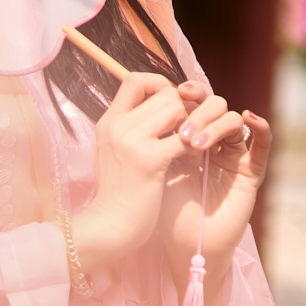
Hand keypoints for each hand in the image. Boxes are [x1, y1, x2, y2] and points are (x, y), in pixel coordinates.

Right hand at [72, 71, 198, 271]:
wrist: (110, 226)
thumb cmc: (118, 192)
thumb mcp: (116, 152)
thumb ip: (130, 130)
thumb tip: (157, 111)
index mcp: (109, 121)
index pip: (134, 80)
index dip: (159, 84)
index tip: (171, 104)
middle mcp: (118, 125)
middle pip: (163, 92)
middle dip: (184, 108)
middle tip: (190, 129)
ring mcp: (132, 141)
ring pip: (176, 109)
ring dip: (191, 124)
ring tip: (191, 143)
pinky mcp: (149, 160)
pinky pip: (183, 138)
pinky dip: (195, 144)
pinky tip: (195, 157)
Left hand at [158, 79, 271, 294]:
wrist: (182, 242)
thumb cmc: (163, 205)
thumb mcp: (154, 163)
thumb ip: (154, 133)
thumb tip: (143, 97)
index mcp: (188, 133)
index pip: (191, 100)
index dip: (182, 91)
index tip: (168, 91)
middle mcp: (212, 139)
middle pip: (212, 103)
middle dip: (195, 109)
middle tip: (180, 125)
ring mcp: (232, 154)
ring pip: (231, 120)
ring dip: (213, 124)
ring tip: (193, 144)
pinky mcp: (250, 173)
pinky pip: (262, 146)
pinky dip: (260, 128)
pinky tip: (249, 119)